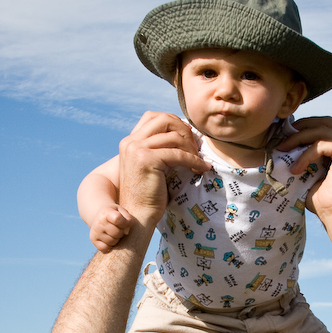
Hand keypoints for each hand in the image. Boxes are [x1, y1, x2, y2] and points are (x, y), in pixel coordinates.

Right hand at [89, 204, 133, 253]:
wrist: (100, 216)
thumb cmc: (116, 215)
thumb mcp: (123, 212)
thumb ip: (128, 220)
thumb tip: (126, 233)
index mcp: (106, 212)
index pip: (117, 219)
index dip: (125, 223)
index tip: (125, 222)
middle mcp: (99, 222)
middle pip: (117, 233)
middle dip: (121, 232)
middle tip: (118, 228)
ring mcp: (95, 232)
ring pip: (112, 242)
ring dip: (116, 239)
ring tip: (113, 233)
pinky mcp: (93, 240)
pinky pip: (105, 248)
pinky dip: (109, 246)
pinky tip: (109, 239)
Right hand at [117, 112, 208, 227]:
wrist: (137, 215)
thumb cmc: (147, 194)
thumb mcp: (150, 165)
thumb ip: (158, 148)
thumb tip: (183, 134)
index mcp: (129, 141)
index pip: (152, 117)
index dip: (173, 122)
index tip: (186, 137)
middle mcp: (130, 142)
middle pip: (164, 119)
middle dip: (184, 130)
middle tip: (195, 146)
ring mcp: (137, 149)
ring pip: (174, 136)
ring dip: (191, 148)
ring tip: (198, 160)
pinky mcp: (147, 160)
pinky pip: (179, 154)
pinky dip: (194, 160)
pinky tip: (202, 168)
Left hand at [280, 116, 331, 218]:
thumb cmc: (323, 200)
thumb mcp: (310, 172)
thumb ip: (305, 156)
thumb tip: (284, 144)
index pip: (323, 126)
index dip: (303, 127)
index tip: (283, 136)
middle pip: (323, 122)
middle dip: (300, 127)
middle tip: (281, 138)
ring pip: (320, 130)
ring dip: (298, 138)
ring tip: (282, 150)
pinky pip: (322, 143)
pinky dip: (306, 154)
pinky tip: (296, 168)